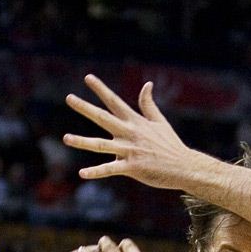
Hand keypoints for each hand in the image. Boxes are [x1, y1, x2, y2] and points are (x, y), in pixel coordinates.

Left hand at [63, 75, 216, 185]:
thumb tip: (147, 84)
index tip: (88, 78)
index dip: (101, 89)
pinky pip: (110, 169)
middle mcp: (129, 133)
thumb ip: (148, 104)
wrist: (184, 167)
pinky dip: (96, 172)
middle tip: (69, 98)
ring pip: (101, 145)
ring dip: (82, 141)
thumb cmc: (170, 145)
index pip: (114, 101)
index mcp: (135, 122)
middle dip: (85, 108)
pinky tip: (82, 173)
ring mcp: (130, 150)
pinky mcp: (132, 167)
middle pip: (103, 118)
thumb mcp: (160, 121)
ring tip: (66, 138)